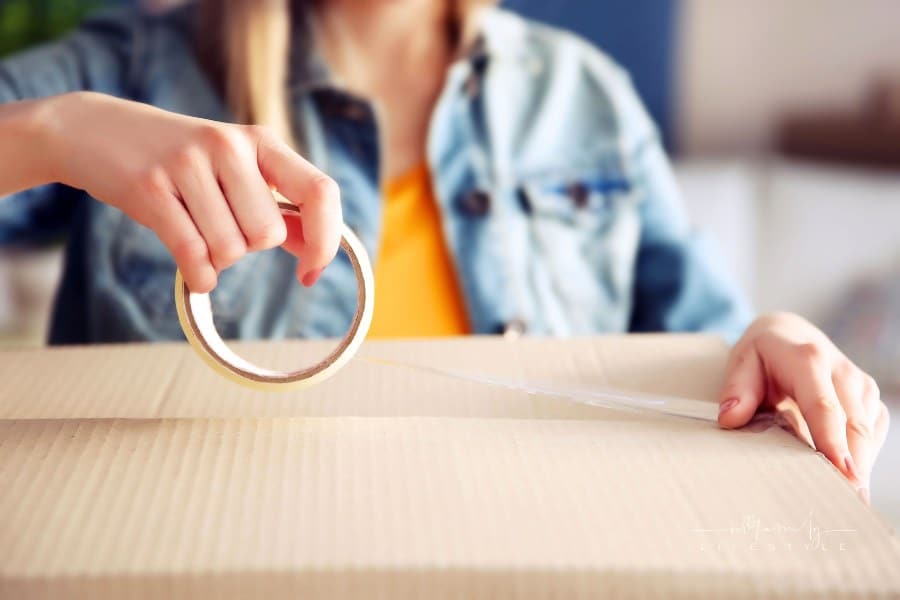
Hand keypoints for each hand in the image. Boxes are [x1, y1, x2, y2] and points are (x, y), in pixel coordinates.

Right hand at [44, 92, 340, 291]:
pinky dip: (199, 275)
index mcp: (262, 141)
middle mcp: (229, 146)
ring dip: (217, 259)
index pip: (319, 192)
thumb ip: (278, 208)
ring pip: (231, 250)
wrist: (97, 130)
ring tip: (195, 230)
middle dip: (247, 247)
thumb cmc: (180, 162)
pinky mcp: (151, 187)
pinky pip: (194, 257)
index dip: (326, 240)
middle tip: (219, 225)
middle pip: (268, 235)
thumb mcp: (236, 171)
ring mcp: (188, 163)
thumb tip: (316, 252)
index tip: (310, 273)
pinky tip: (194, 268)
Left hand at [718, 312, 888, 501]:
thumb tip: (730, 419)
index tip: (842, 473)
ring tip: (846, 502)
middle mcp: (842, 372)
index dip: (833, 442)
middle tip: (847, 504)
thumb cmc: (762, 354)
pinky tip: (846, 482)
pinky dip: (862, 460)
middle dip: (854, 466)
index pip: (824, 406)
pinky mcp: (870, 401)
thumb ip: (737, 389)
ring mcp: (861, 387)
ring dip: (859, 468)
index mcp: (808, 360)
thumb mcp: (742, 361)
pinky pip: (871, 436)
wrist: (790, 334)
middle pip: (853, 425)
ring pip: (866, 434)